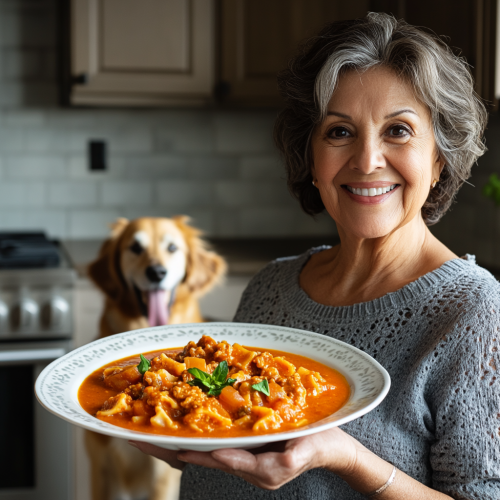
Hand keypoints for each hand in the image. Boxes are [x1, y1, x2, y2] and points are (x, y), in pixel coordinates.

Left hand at [131, 427, 357, 489]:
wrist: (330, 446)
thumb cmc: (319, 445)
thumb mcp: (304, 452)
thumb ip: (283, 460)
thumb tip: (248, 461)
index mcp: (256, 468)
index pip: (217, 460)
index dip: (192, 453)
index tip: (169, 446)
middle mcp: (242, 461)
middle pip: (198, 455)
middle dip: (167, 446)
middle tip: (136, 435)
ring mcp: (241, 453)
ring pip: (201, 447)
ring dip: (174, 438)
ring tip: (146, 427)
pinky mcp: (243, 442)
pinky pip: (213, 438)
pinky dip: (193, 430)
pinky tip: (180, 419)